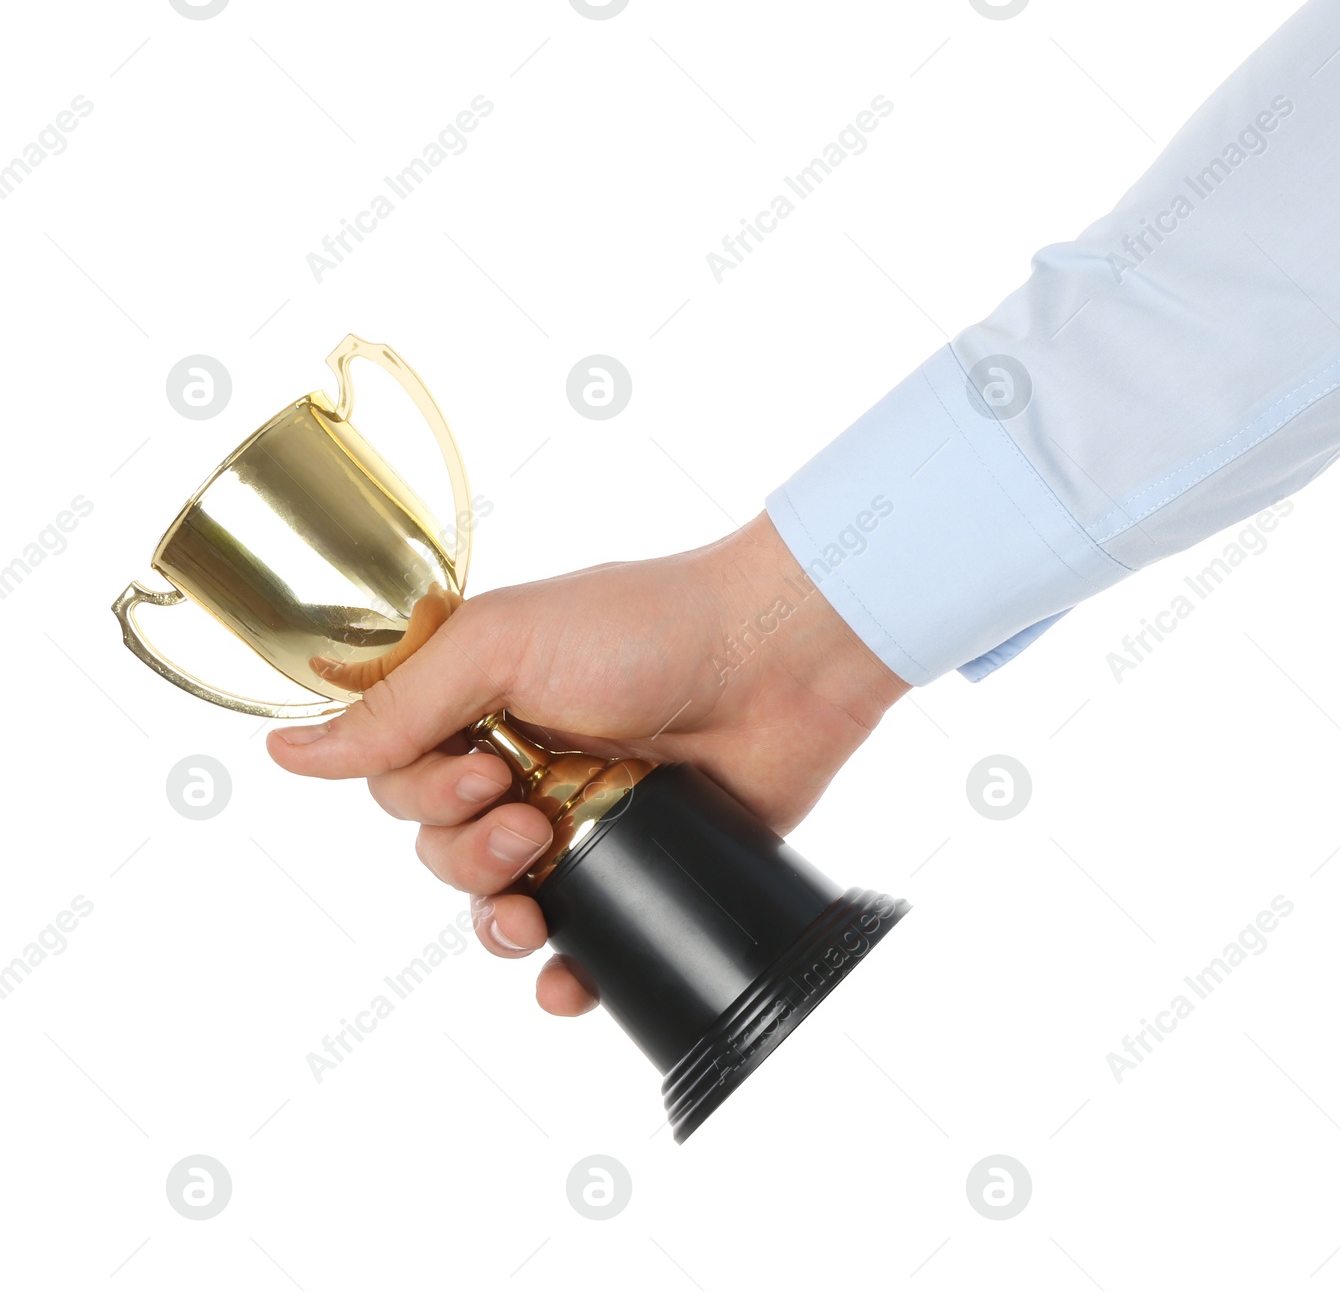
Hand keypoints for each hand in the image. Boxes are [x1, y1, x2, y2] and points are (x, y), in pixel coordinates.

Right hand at [266, 512, 906, 1014]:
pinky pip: (589, 943)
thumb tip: (287, 752)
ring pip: (502, 906)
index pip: (401, 781)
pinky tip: (565, 983)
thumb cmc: (647, 626)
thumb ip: (400, 707)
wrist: (782, 657)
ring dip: (501, 921)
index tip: (480, 774)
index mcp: (484, 704)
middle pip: (445, 851)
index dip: (424, 796)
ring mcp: (588, 821)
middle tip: (527, 822)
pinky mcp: (647, 867)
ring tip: (542, 896)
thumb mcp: (504, 644)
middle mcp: (527, 764)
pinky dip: (566, 975)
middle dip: (470, 856)